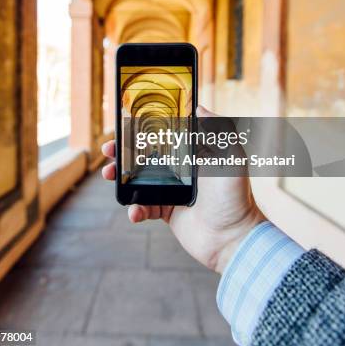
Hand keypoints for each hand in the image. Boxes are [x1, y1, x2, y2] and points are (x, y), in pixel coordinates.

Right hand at [102, 105, 265, 273]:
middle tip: (109, 149)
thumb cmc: (235, 195)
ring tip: (109, 175)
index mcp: (194, 152)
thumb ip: (219, 130)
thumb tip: (198, 107)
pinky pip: (144, 206)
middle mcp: (181, 168)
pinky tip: (134, 211)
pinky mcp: (167, 211)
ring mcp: (172, 190)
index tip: (126, 124)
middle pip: (146, 154)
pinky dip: (135, 208)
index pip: (165, 134)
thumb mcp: (232, 156)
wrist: (233, 238)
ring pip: (139, 179)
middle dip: (124, 150)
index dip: (145, 128)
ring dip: (121, 176)